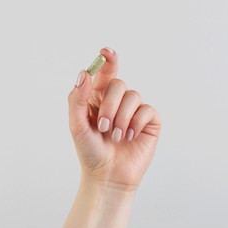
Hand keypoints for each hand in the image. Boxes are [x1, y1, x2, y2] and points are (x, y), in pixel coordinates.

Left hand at [68, 48, 160, 191]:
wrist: (108, 176)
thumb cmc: (90, 152)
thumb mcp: (77, 125)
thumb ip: (77, 99)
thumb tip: (85, 72)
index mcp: (98, 98)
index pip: (105, 73)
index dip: (107, 60)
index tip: (106, 51)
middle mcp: (118, 102)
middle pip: (118, 85)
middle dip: (110, 105)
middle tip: (103, 127)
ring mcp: (135, 111)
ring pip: (134, 96)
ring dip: (122, 117)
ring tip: (116, 136)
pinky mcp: (149, 121)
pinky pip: (147, 110)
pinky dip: (136, 123)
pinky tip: (130, 136)